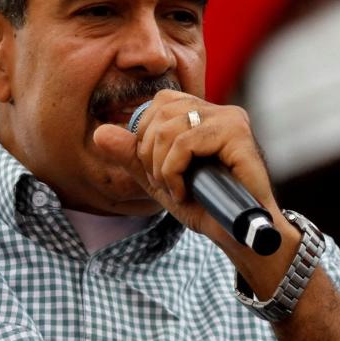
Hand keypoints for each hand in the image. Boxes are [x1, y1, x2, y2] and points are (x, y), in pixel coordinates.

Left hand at [92, 90, 281, 251]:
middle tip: (165, 184)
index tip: (158, 173)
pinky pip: (185, 143)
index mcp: (203, 114)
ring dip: (162, 167)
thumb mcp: (159, 179)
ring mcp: (231, 120)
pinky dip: (174, 172)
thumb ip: (131, 156)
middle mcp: (219, 111)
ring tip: (176, 189)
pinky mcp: (237, 134)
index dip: (146, 138)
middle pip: (160, 114)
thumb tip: (99, 133)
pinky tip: (184, 192)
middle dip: (150, 155)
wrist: (240, 236)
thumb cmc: (205, 206)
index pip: (158, 104)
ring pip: (169, 128)